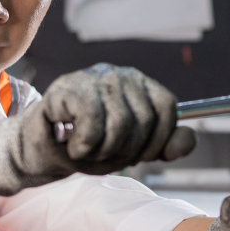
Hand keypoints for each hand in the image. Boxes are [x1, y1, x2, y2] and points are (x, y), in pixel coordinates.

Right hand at [0, 64, 196, 195]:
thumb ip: (163, 145)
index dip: (160, 139)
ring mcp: (93, 78)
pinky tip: (73, 144)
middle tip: (105, 154)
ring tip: (88, 149)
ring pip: (120, 124)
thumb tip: (189, 139)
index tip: (143, 155)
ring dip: (104, 150)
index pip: (168, 107)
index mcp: (139, 84)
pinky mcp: (68, 88)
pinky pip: (93, 124)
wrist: (40, 151)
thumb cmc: (86, 147)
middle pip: (144, 120)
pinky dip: (85, 145)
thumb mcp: (131, 150)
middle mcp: (119, 74)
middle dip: (127, 150)